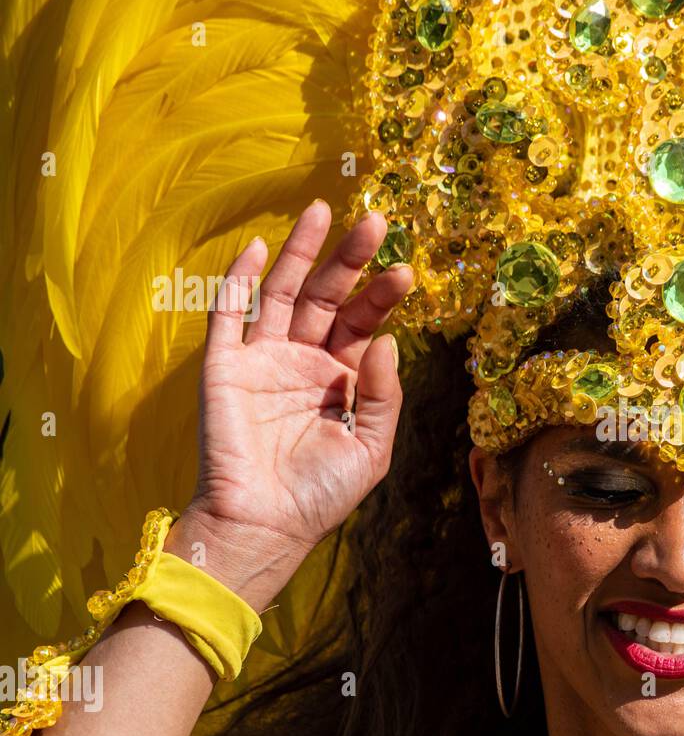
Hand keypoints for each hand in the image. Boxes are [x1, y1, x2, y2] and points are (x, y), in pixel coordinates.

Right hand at [169, 200, 412, 608]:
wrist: (265, 525)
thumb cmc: (321, 493)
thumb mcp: (372, 447)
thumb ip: (384, 394)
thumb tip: (390, 339)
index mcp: (342, 378)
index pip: (365, 324)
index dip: (383, 296)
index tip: (406, 271)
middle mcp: (304, 361)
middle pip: (328, 297)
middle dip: (350, 259)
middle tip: (376, 222)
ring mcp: (263, 359)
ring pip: (282, 292)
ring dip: (301, 252)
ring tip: (324, 210)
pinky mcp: (224, 367)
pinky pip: (229, 315)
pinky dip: (239, 279)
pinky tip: (259, 247)